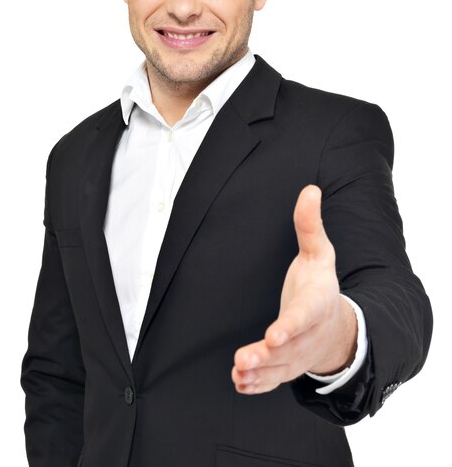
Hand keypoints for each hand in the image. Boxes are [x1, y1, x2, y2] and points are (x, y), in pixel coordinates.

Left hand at [231, 185, 356, 394]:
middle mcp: (307, 334)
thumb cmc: (321, 286)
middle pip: (287, 349)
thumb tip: (310, 189)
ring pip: (278, 368)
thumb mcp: (320, 253)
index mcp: (315, 304)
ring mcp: (297, 354)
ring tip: (238, 372)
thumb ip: (310, 225)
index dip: (289, 326)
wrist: (336, 327)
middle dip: (266, 356)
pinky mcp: (286, 366)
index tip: (274, 333)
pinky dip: (258, 385)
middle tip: (243, 360)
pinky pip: (274, 380)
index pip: (302, 316)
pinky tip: (240, 383)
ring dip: (258, 373)